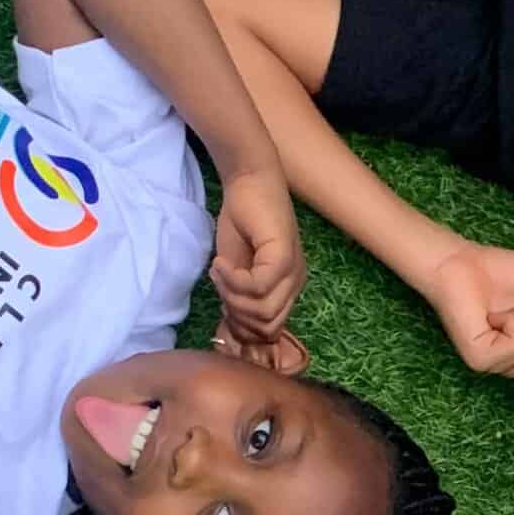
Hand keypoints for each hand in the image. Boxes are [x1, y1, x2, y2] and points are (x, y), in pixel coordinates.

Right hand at [211, 167, 306, 343]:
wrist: (248, 183)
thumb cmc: (242, 221)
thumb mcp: (236, 269)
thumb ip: (239, 297)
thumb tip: (233, 328)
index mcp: (287, 289)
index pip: (269, 331)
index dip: (241, 326)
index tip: (221, 302)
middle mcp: (295, 284)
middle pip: (266, 327)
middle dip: (235, 313)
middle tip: (218, 284)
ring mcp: (293, 271)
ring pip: (263, 311)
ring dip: (232, 296)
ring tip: (218, 271)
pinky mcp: (284, 257)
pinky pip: (258, 287)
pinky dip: (233, 280)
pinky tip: (220, 263)